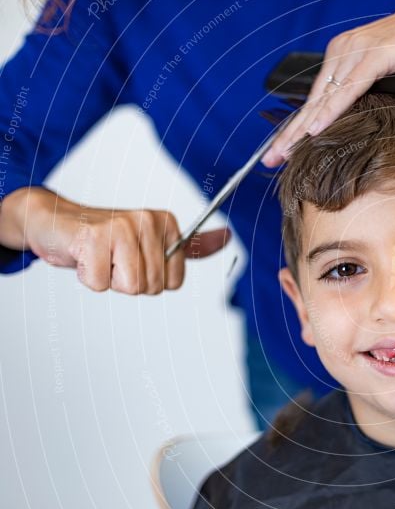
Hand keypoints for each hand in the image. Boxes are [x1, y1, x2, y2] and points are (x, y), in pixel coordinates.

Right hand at [2, 187, 229, 294]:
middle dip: (126, 281)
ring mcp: (122, 227)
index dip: (149, 279)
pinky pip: (100, 283)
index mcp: (167, 223)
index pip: (173, 282)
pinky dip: (88, 277)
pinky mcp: (94, 237)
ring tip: (99, 257)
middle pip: (150, 287)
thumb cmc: (103, 238)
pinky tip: (84, 256)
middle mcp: (148, 220)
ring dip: (108, 279)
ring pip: (129, 286)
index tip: (131, 258)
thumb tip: (227, 238)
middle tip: (111, 258)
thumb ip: (190, 245)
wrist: (53, 222)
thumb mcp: (151, 241)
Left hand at [261, 0, 394, 166]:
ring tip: (286, 152)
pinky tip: (317, 128)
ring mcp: (358, 50)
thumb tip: (360, 121)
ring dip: (303, 128)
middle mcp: (344, 51)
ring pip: (325, 96)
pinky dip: (332, 110)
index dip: (296, 128)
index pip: (316, 99)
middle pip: (313, 100)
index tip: (280, 153)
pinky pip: (350, 87)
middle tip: (270, 159)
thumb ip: (370, 93)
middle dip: (289, 133)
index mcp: (343, 56)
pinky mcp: (377, 54)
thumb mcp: (391, 76)